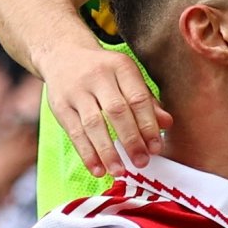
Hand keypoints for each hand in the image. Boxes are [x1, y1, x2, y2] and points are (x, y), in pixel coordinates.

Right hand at [44, 46, 167, 179]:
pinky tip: (98, 169)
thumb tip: (167, 124)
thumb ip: (146, 101)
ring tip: (120, 171)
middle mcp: (98, 76)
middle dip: (130, 140)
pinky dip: (87, 154)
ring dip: (107, 151)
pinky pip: (74, 133)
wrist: (64, 56)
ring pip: (93, 124)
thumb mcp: (127, 78)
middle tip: (141, 162)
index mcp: (120, 66)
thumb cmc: (104, 72)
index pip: (137, 98)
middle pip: (116, 111)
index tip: (155, 148)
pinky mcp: (60, 106)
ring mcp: (76, 91)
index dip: (148, 125)